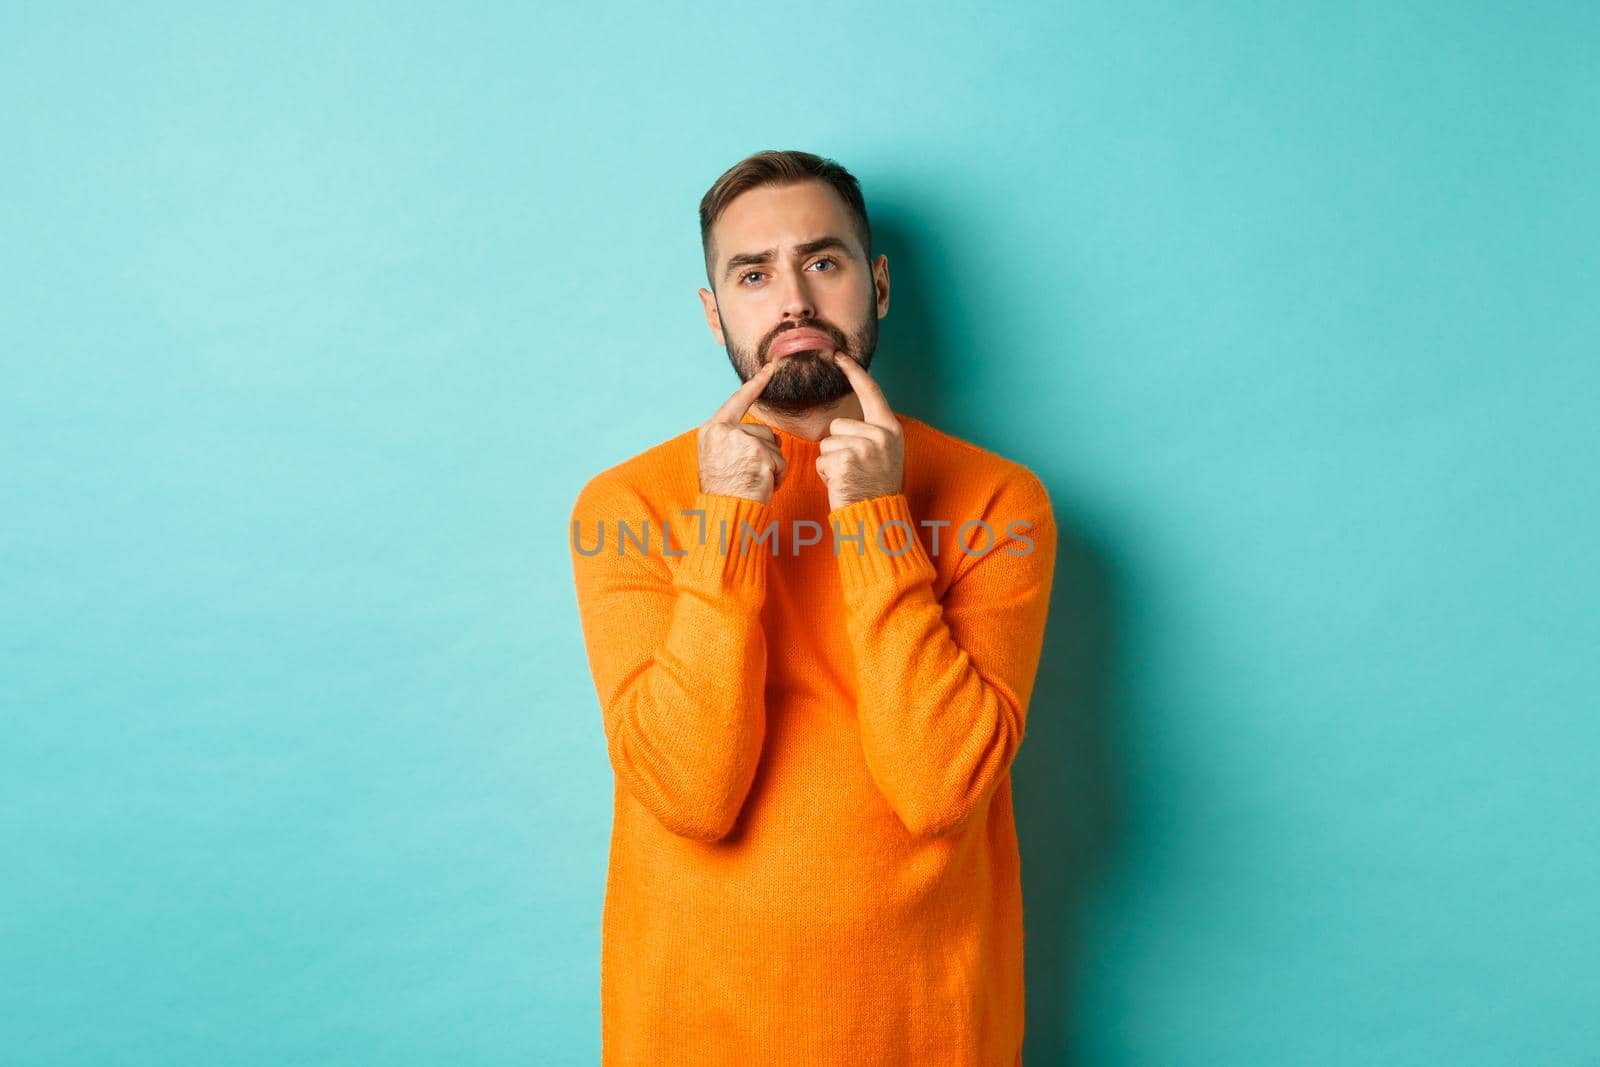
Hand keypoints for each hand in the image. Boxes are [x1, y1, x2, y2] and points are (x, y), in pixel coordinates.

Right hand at [697, 360, 787, 503]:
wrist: (724, 514)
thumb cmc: (725, 493)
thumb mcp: (720, 458)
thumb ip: (734, 440)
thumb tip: (763, 433)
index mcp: (711, 430)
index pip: (737, 401)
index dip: (756, 384)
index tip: (770, 367)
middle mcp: (723, 431)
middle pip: (763, 431)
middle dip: (766, 453)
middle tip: (749, 475)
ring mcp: (740, 440)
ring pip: (774, 446)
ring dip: (772, 466)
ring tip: (755, 481)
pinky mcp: (758, 452)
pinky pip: (780, 460)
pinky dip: (778, 476)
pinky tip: (763, 485)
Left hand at [817, 351, 903, 510]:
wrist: (877, 517)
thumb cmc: (875, 488)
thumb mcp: (883, 454)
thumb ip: (870, 434)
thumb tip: (845, 423)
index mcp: (890, 428)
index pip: (870, 392)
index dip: (853, 371)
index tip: (839, 354)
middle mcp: (880, 434)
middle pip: (837, 425)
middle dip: (837, 446)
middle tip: (854, 468)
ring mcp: (864, 446)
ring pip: (826, 442)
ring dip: (830, 462)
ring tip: (848, 477)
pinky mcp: (846, 460)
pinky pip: (822, 459)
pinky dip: (826, 474)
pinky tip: (841, 484)